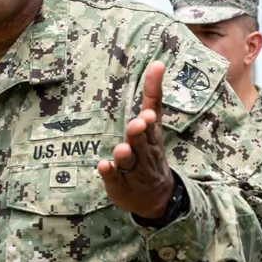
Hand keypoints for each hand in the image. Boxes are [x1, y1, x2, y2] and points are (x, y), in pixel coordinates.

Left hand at [97, 61, 174, 219]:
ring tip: (122, 150)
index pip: (154, 119)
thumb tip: (158, 63)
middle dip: (140, 132)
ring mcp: (132, 169)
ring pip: (129, 161)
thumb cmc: (150, 153)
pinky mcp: (119, 183)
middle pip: (142, 141)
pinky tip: (103, 166)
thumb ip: (153, 97)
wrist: (156, 198)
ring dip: (125, 154)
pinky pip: (113, 177)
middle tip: (139, 123)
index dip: (152, 114)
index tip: (150, 109)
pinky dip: (108, 172)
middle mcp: (144, 153)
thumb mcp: (153, 126)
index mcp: (152, 137)